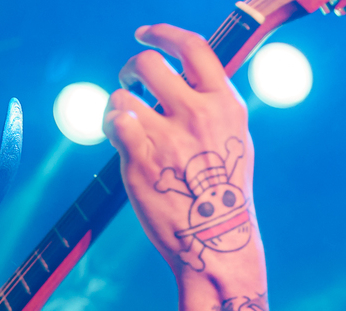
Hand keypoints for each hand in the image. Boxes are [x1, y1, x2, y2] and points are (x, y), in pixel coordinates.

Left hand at [104, 24, 261, 289]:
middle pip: (150, 64)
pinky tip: (119, 139)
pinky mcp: (141, 160)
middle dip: (132, 68)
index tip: (145, 34)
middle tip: (129, 83)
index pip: (193, 48)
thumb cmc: (222, 194)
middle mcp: (198, 114)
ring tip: (127, 123)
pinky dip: (110, 126)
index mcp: (226, 104)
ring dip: (118, 105)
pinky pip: (114, 123)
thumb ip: (211, 105)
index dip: (163, 34)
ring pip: (123, 96)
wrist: (215, 240)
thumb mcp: (234, 138)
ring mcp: (168, 137)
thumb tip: (183, 80)